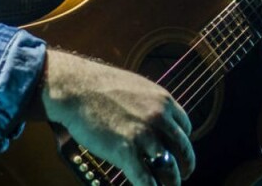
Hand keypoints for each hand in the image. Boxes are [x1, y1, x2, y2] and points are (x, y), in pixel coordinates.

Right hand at [40, 49, 194, 185]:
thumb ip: (148, 103)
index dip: (182, 142)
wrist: (76, 87)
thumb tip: (152, 116)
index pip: (184, 127)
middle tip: (184, 174)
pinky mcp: (125, 151)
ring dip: (171, 180)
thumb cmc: (99, 85)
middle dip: (185, 164)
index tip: (178, 151)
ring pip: (168, 166)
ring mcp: (143, 135)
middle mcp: (159, 118)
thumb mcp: (135, 87)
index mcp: (163, 100)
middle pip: (182, 148)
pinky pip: (146, 178)